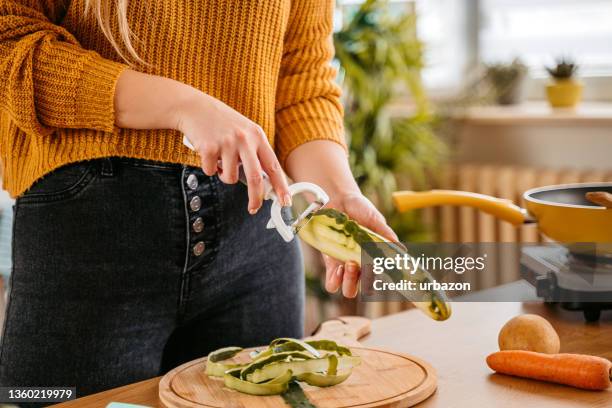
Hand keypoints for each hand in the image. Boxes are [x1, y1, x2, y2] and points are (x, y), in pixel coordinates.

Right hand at [113, 69, 289, 213]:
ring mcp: (227, 143)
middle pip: (255, 178)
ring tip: (219, 160)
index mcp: (257, 136)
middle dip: (255, 198)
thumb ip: (253, 153)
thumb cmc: (221, 123)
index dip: (281, 185)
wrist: (193, 107)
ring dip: (224, 175)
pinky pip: (210, 171)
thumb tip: (262, 183)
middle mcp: (244, 139)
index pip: (273, 165)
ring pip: (230, 178)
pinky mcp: (208, 147)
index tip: (286, 201)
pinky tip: (206, 152)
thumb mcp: (244, 132)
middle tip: (253, 208)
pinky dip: (208, 168)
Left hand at [322, 192, 397, 297]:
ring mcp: (345, 265)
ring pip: (349, 289)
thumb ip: (386, 235)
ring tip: (349, 264)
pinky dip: (335, 281)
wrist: (338, 199)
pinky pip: (332, 283)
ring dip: (350, 282)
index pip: (383, 276)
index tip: (386, 272)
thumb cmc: (360, 208)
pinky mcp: (330, 262)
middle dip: (366, 281)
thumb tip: (401, 249)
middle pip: (366, 288)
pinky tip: (338, 268)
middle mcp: (361, 265)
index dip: (387, 281)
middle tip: (361, 263)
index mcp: (375, 256)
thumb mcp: (375, 220)